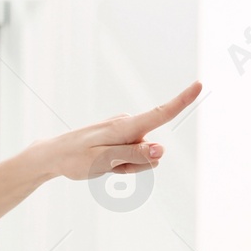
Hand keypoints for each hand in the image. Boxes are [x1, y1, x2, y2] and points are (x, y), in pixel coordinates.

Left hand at [0, 81, 201, 233]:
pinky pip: (133, 158)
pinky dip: (122, 164)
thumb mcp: (104, 160)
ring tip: (102, 163)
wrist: (52, 156)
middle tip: (107, 165)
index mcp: (125, 126)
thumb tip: (161, 149)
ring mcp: (125, 132)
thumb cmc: (75, 158)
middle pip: (151, 151)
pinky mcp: (122, 139)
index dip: (181, 101)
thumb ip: (134, 154)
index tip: (199, 85)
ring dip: (127, 165)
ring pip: (143, 156)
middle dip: (137, 164)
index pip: (159, 114)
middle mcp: (128, 125)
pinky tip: (103, 163)